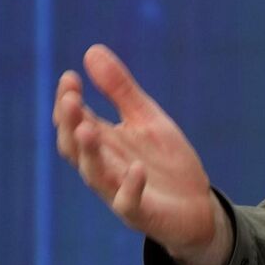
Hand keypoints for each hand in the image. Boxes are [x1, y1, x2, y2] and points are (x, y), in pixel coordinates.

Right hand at [53, 44, 229, 264]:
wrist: (197, 208)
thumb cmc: (165, 163)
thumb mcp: (146, 118)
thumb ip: (120, 89)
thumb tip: (91, 51)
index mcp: (103, 143)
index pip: (75, 121)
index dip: (68, 102)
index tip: (69, 78)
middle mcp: (104, 167)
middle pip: (74, 147)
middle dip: (70, 124)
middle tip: (71, 99)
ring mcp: (119, 191)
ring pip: (93, 174)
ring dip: (89, 152)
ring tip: (87, 127)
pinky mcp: (140, 213)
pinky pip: (127, 203)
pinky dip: (130, 187)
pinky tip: (137, 168)